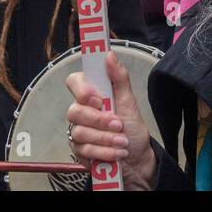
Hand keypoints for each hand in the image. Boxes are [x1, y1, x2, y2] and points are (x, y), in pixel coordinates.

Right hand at [65, 52, 155, 189]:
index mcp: (92, 94)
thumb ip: (119, 78)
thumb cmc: (132, 127)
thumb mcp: (129, 101)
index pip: (74, 82)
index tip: (99, 99)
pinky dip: (104, 152)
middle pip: (75, 111)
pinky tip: (117, 153)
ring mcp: (78, 131)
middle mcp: (81, 111)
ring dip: (105, 139)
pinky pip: (84, 150)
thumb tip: (109, 54)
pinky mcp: (79, 150)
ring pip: (80, 133)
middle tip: (118, 125)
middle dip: (100, 121)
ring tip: (123, 142)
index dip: (82, 90)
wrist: (137, 157)